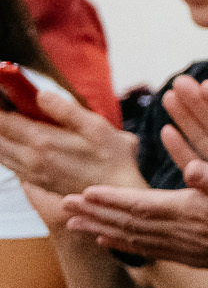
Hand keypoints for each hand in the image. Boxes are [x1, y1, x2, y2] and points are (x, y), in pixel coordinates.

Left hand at [0, 84, 141, 203]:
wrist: (115, 194)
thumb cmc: (112, 159)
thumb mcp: (97, 127)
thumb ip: (66, 110)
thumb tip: (41, 94)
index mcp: (42, 141)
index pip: (4, 121)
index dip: (1, 107)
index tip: (3, 95)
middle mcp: (30, 158)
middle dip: (0, 121)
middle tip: (6, 108)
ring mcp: (30, 172)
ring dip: (0, 136)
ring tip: (10, 123)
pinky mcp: (35, 181)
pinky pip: (9, 164)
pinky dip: (5, 151)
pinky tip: (16, 142)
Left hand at [63, 155, 207, 281]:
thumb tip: (190, 167)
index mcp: (192, 211)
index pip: (141, 204)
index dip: (111, 198)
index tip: (84, 191)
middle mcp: (181, 232)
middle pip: (128, 222)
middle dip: (95, 213)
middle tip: (64, 205)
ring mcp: (184, 248)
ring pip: (132, 238)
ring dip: (101, 229)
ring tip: (74, 223)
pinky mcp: (190, 256)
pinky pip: (148, 250)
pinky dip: (123, 245)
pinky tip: (109, 242)